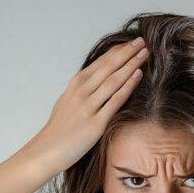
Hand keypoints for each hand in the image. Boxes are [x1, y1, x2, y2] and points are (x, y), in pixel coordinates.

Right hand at [35, 37, 148, 172]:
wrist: (48, 150)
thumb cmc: (59, 129)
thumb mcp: (67, 102)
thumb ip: (82, 91)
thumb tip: (96, 84)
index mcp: (76, 84)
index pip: (101, 62)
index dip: (118, 51)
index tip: (132, 43)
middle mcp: (81, 91)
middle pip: (109, 66)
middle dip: (127, 52)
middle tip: (143, 42)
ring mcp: (88, 106)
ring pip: (114, 79)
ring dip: (131, 64)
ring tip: (145, 54)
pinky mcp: (96, 123)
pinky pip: (115, 100)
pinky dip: (128, 86)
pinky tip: (138, 75)